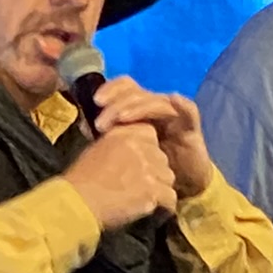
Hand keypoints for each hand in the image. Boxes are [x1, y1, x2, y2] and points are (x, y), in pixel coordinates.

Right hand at [62, 122, 177, 229]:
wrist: (76, 202)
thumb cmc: (82, 180)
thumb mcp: (98, 149)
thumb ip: (121, 143)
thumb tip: (138, 148)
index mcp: (124, 133)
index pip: (151, 135)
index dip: (147, 151)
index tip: (137, 164)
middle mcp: (139, 146)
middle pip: (162, 158)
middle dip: (154, 171)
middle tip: (138, 185)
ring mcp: (148, 168)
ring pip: (168, 177)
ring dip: (159, 188)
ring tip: (141, 198)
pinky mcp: (152, 190)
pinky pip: (170, 197)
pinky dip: (163, 206)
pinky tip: (149, 208)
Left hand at [90, 74, 214, 202]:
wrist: (183, 184)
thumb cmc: (152, 166)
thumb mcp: (126, 149)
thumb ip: (109, 134)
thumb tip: (81, 125)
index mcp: (139, 109)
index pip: (124, 88)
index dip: (110, 89)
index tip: (96, 102)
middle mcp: (156, 107)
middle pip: (137, 92)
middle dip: (117, 103)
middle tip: (102, 122)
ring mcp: (174, 115)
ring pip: (156, 101)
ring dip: (138, 107)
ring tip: (122, 119)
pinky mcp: (191, 127)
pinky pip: (189, 110)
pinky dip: (182, 104)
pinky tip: (174, 99)